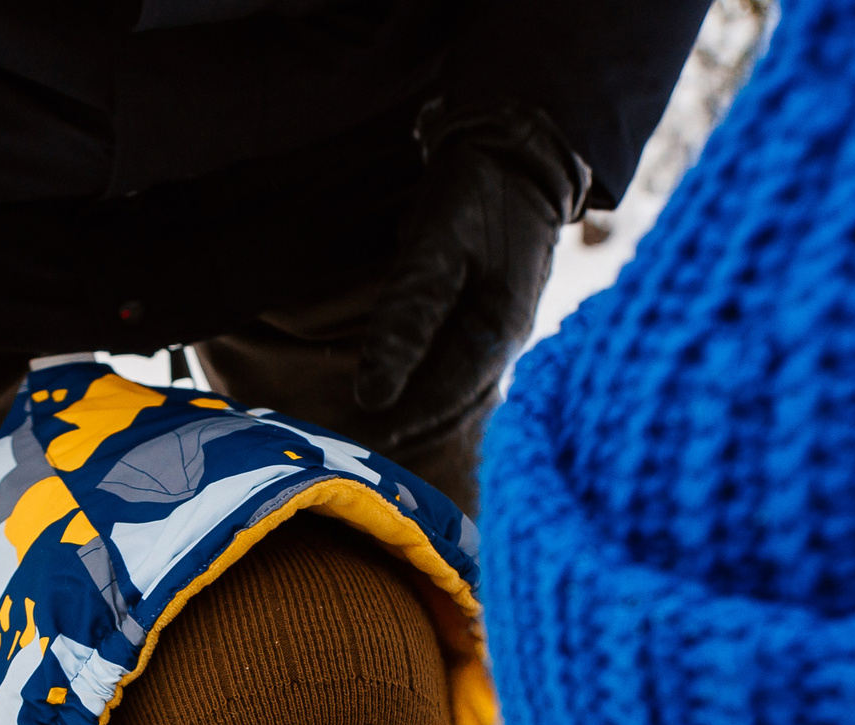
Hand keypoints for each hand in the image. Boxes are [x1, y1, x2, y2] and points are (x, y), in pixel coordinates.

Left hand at [354, 104, 588, 452]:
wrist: (515, 148)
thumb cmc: (475, 193)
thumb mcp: (437, 248)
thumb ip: (407, 318)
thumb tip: (373, 394)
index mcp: (498, 335)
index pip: (441, 405)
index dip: (394, 428)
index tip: (345, 444)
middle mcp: (502, 344)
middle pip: (447, 408)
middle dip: (397, 429)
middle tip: (340, 445)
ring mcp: (496, 332)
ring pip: (449, 393)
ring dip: (405, 411)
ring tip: (354, 427)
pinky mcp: (483, 318)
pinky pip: (449, 369)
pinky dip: (416, 385)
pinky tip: (386, 391)